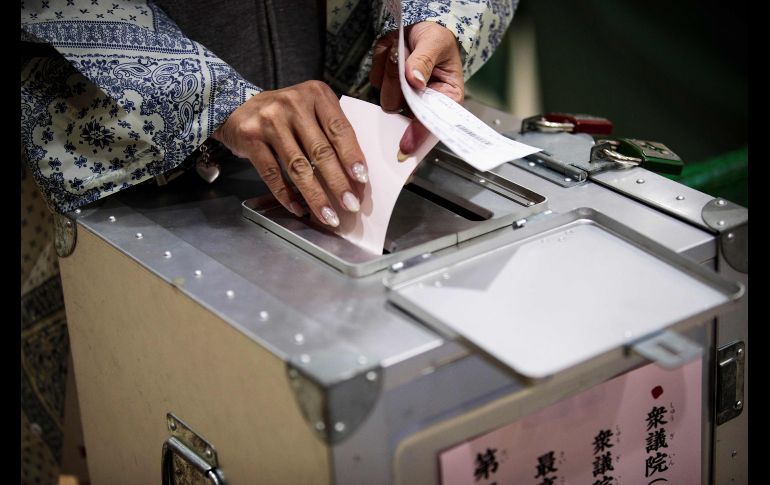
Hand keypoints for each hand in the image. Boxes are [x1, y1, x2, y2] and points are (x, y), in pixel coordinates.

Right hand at [212, 80, 367, 226]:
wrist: (236, 105)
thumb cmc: (284, 114)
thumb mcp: (311, 110)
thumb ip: (330, 133)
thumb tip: (353, 175)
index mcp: (316, 94)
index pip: (339, 129)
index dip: (352, 157)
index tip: (362, 180)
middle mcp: (293, 104)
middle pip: (321, 151)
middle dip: (338, 183)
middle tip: (350, 205)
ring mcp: (270, 120)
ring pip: (298, 166)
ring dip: (315, 196)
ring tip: (328, 215)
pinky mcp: (251, 137)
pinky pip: (272, 173)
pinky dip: (287, 195)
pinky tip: (299, 209)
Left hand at [370, 21, 463, 153]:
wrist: (418, 24)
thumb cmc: (437, 36)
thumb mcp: (436, 42)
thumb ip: (425, 60)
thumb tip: (415, 80)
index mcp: (445, 97)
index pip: (432, 122)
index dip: (418, 135)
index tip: (406, 146)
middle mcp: (422, 102)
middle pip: (401, 109)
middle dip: (398, 82)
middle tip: (404, 55)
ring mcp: (402, 96)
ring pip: (386, 95)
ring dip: (391, 68)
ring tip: (403, 50)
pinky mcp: (386, 85)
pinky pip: (375, 79)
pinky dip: (381, 60)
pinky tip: (393, 51)